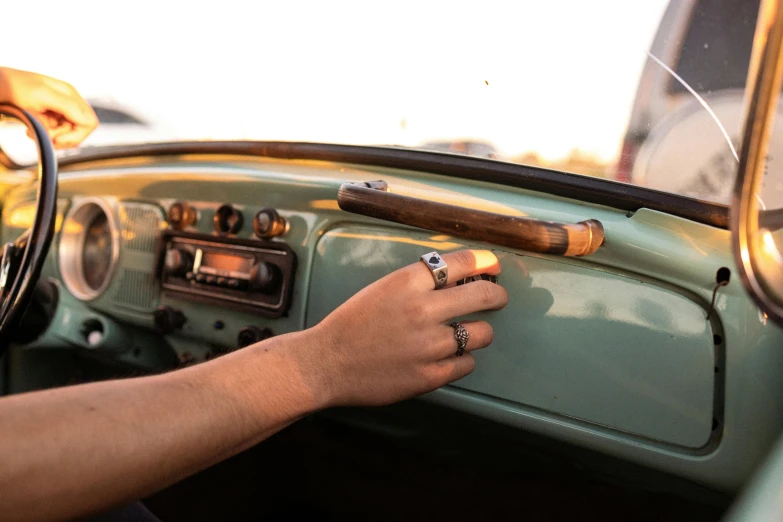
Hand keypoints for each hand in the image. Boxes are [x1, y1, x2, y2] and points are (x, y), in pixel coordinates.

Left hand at [0, 67, 97, 147]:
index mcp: (70, 94)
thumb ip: (68, 107)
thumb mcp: (42, 96)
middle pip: (81, 130)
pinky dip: (46, 135)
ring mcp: (58, 108)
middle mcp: (68, 101)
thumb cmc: (12, 86)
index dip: (76, 135)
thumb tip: (87, 122)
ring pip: (69, 133)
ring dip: (52, 137)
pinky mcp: (49, 114)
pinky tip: (31, 130)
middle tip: (44, 136)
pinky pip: (57, 132)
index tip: (56, 139)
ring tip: (33, 132)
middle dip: (64, 138)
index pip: (89, 122)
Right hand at [301, 249, 508, 406]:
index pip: (462, 262)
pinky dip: (461, 360)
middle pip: (484, 295)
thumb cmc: (351, 325)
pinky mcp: (430, 376)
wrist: (325, 363)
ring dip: (477, 332)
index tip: (493, 265)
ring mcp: (428, 345)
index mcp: (407, 282)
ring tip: (465, 334)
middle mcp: (422, 310)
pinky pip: (467, 364)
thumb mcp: (382, 288)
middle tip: (497, 298)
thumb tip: (458, 276)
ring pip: (482, 334)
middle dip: (497, 295)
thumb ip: (418, 282)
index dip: (485, 261)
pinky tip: (446, 357)